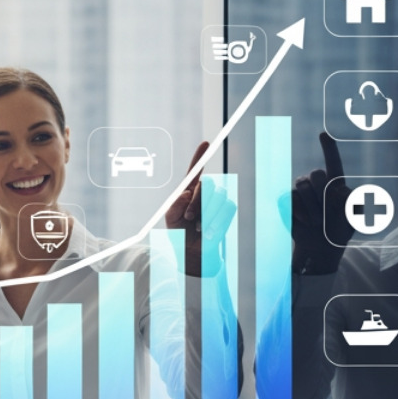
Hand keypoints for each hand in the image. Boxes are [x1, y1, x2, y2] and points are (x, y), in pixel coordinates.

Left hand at [166, 140, 235, 276]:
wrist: (192, 255)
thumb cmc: (179, 236)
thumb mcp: (170, 220)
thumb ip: (175, 205)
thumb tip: (187, 193)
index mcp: (188, 193)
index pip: (195, 172)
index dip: (200, 157)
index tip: (205, 143)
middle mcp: (204, 195)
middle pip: (208, 184)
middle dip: (197, 201)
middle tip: (189, 217)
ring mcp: (217, 204)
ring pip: (219, 195)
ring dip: (206, 212)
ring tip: (197, 226)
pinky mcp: (227, 213)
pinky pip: (227, 208)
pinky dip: (216, 220)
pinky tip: (208, 231)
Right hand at [290, 132, 349, 274]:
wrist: (321, 247)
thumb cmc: (339, 231)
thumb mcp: (354, 217)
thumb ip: (352, 202)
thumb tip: (341, 190)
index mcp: (335, 183)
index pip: (333, 162)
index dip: (328, 148)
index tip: (323, 135)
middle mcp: (316, 184)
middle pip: (316, 173)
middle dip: (322, 191)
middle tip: (327, 211)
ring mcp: (300, 192)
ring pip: (302, 185)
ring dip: (312, 206)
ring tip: (318, 222)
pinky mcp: (287, 201)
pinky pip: (290, 197)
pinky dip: (300, 211)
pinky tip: (307, 222)